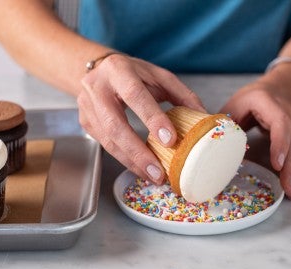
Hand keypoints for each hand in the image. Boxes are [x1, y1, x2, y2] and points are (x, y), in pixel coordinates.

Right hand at [77, 53, 204, 183]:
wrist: (99, 69)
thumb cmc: (133, 73)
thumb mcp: (159, 76)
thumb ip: (182, 94)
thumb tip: (204, 117)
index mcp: (119, 70)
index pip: (135, 95)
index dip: (152, 118)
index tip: (170, 140)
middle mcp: (97, 88)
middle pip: (115, 125)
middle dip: (138, 152)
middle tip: (158, 173)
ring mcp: (87, 107)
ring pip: (108, 140)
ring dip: (131, 162)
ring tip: (153, 176)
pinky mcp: (85, 122)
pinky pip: (105, 145)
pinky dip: (124, 159)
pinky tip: (140, 168)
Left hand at [221, 79, 290, 199]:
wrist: (274, 90)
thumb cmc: (249, 101)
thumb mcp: (233, 106)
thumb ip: (223, 125)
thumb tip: (209, 148)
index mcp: (268, 103)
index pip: (280, 122)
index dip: (280, 143)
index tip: (277, 164)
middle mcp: (287, 114)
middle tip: (289, 189)